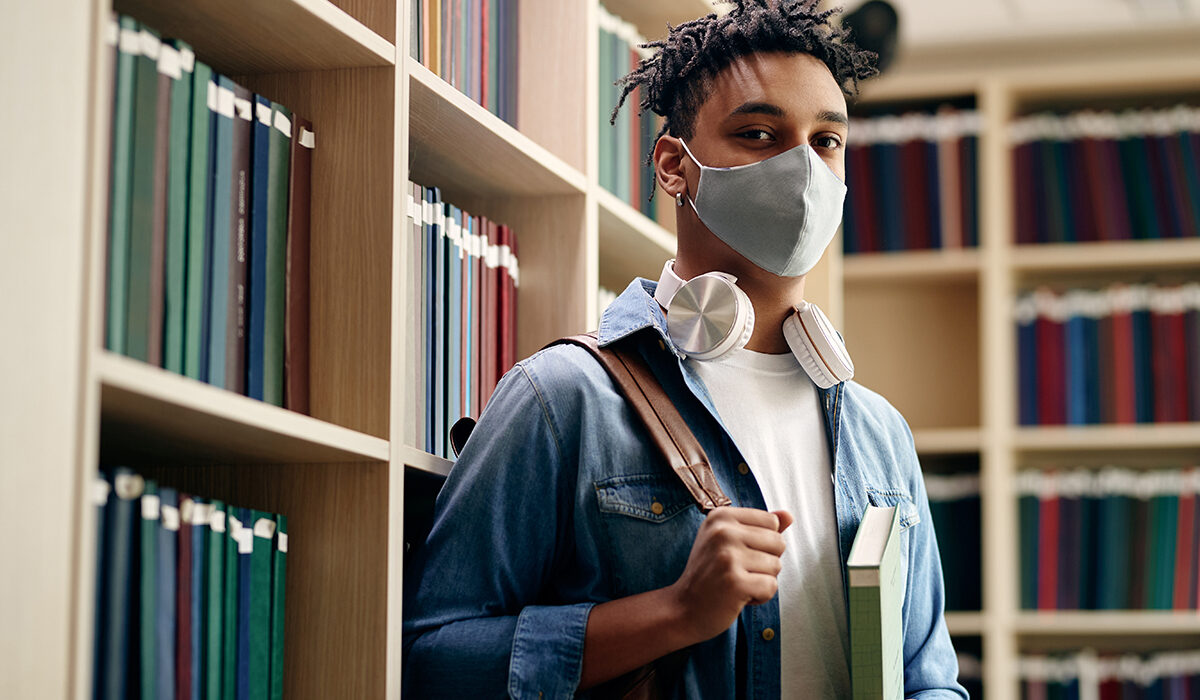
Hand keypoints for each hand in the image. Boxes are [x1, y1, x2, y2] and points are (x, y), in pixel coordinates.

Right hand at [667, 507, 793, 642]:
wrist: (683, 608)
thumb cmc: (709, 574)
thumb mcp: (728, 542)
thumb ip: (759, 527)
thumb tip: (789, 516)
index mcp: (721, 516)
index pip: (771, 522)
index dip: (764, 543)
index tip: (739, 554)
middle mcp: (723, 532)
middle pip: (778, 542)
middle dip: (766, 562)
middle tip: (738, 572)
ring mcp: (727, 557)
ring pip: (776, 566)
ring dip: (761, 580)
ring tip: (737, 584)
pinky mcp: (735, 582)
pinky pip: (771, 587)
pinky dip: (760, 597)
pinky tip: (739, 597)